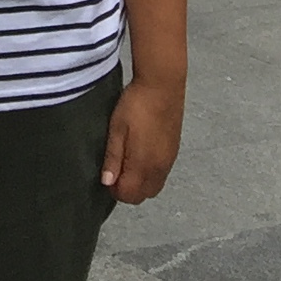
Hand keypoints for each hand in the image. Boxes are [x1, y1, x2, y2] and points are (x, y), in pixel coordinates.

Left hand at [100, 75, 182, 204]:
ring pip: (154, 187)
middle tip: (116, 168)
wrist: (163, 85)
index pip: (129, 195)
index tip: (106, 174)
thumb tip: (107, 183)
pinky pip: (161, 175)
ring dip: (139, 182)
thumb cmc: (136, 105)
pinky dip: (150, 174)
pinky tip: (141, 154)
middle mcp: (159, 169)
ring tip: (127, 161)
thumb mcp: (117, 128)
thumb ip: (113, 157)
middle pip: (142, 195)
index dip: (114, 189)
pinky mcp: (174, 152)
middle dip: (127, 189)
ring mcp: (169, 161)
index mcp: (143, 165)